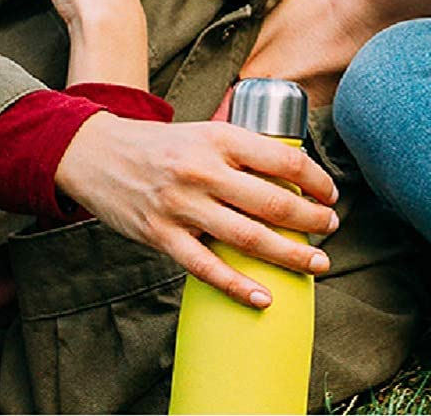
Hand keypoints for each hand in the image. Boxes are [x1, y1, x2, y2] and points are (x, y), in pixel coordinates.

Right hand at [56, 113, 339, 306]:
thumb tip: (294, 175)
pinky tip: (264, 298)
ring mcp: (181, 205)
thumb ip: (241, 150)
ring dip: (289, 254)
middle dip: (311, 219)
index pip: (283, 158)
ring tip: (317, 262)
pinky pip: (207, 267)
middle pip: (272, 201)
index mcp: (219, 138)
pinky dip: (238, 286)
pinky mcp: (161, 235)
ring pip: (247, 237)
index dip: (315, 179)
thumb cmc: (162, 145)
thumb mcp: (204, 133)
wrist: (98, 153)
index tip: (331, 194)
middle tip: (332, 228)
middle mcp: (203, 170)